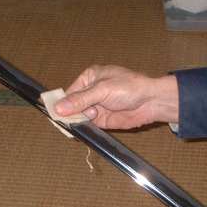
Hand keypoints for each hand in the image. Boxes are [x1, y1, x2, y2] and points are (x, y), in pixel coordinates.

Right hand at [54, 65, 178, 129]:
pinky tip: (87, 128)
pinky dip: (86, 128)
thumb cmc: (129, 88)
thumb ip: (80, 99)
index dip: (62, 103)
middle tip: (71, 118)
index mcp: (89, 78)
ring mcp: (95, 107)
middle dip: (71, 113)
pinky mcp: (102, 120)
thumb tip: (58, 108)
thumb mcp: (102, 90)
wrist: (151, 102)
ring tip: (91, 116)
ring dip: (80, 120)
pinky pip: (88, 126)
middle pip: (71, 106)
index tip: (55, 113)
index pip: (69, 92)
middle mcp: (90, 92)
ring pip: (78, 117)